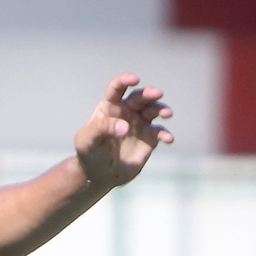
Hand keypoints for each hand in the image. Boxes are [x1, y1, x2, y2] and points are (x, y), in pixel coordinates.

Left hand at [75, 75, 172, 189]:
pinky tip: (168, 139)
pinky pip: (160, 132)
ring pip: (153, 110)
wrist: (100, 176)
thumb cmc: (90, 154)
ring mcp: (140, 124)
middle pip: (140, 97)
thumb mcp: (87, 141)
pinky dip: (165, 134)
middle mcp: (127, 112)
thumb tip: (125, 127)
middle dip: (149, 93)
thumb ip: (101, 129)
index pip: (117, 88)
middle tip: (157, 93)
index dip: (125, 80)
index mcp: (110, 107)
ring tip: (167, 113)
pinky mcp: (149, 138)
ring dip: (161, 109)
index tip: (135, 79)